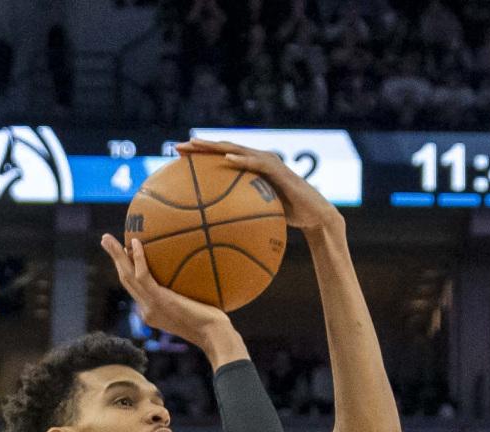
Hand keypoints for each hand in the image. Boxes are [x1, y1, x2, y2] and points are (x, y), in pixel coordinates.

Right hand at [101, 232, 242, 359]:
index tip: (125, 252)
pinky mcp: (159, 300)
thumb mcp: (198, 306)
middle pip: (125, 280)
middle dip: (114, 259)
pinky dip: (137, 258)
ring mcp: (151, 306)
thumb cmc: (215, 323)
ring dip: (116, 255)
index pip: (135, 289)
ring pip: (127, 276)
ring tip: (106, 238)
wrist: (215, 335)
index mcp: (153, 312)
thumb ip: (190, 293)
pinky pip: (143, 276)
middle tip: (106, 240)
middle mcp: (147, 310)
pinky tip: (135, 242)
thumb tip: (199, 271)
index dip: (127, 269)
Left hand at [177, 139, 338, 233]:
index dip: (198, 154)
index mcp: (250, 167)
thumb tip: (217, 229)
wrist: (314, 215)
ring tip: (195, 145)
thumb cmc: (288, 216)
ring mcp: (268, 161)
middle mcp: (257, 159)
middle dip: (199, 146)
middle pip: (223, 148)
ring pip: (236, 149)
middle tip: (176, 147)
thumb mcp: (260, 213)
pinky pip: (257, 163)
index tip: (176, 156)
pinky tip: (226, 158)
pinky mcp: (279, 168)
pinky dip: (242, 160)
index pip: (220, 157)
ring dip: (215, 146)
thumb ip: (241, 212)